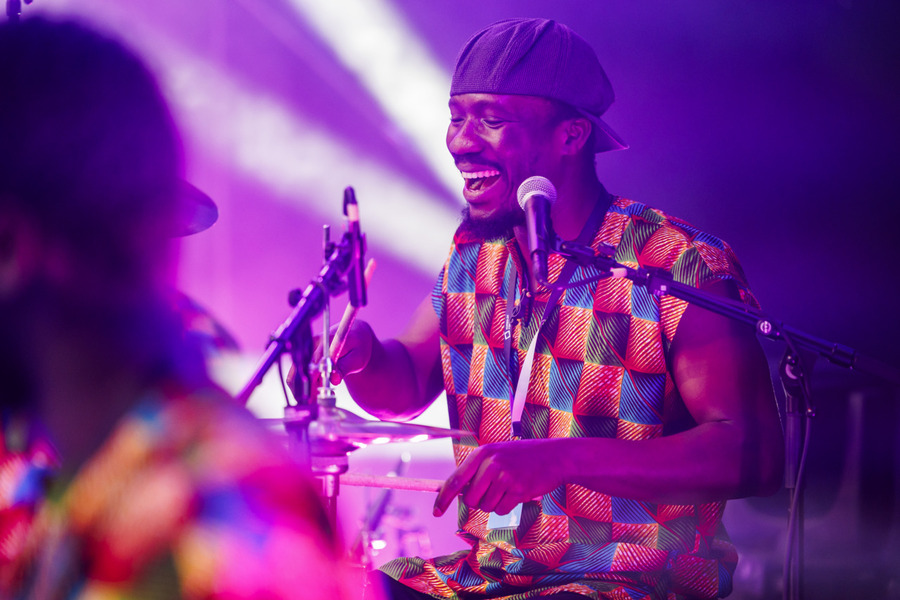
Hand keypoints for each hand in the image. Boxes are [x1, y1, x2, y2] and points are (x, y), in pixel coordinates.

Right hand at [286, 320, 374, 395]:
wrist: (354, 334)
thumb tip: (334, 380)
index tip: (313, 397)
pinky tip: (316, 390)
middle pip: (301, 369)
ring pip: (296, 372)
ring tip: (317, 397)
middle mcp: (313, 342)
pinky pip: (297, 372)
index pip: (315, 363)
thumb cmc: (358, 346)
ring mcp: (307, 347)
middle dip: (306, 389)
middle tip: (315, 402)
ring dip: (304, 388)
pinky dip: (304, 384)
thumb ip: (346, 367)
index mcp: (327, 341)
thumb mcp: (358, 357)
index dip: (312, 381)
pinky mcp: (305, 354)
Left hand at [433, 439, 570, 516]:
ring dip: (495, 503)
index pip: (455, 479)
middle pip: (470, 499)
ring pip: (486, 507)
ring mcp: (505, 477)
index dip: (443, 498)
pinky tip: (518, 492)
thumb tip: (458, 493)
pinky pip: (501, 510)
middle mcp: (491, 464)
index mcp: (482, 453)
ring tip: (509, 487)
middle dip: (479, 501)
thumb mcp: (497, 454)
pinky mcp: (518, 490)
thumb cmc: (522, 457)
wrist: (554, 457)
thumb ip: (478, 470)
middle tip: (493, 490)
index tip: (436, 511)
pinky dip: (507, 506)